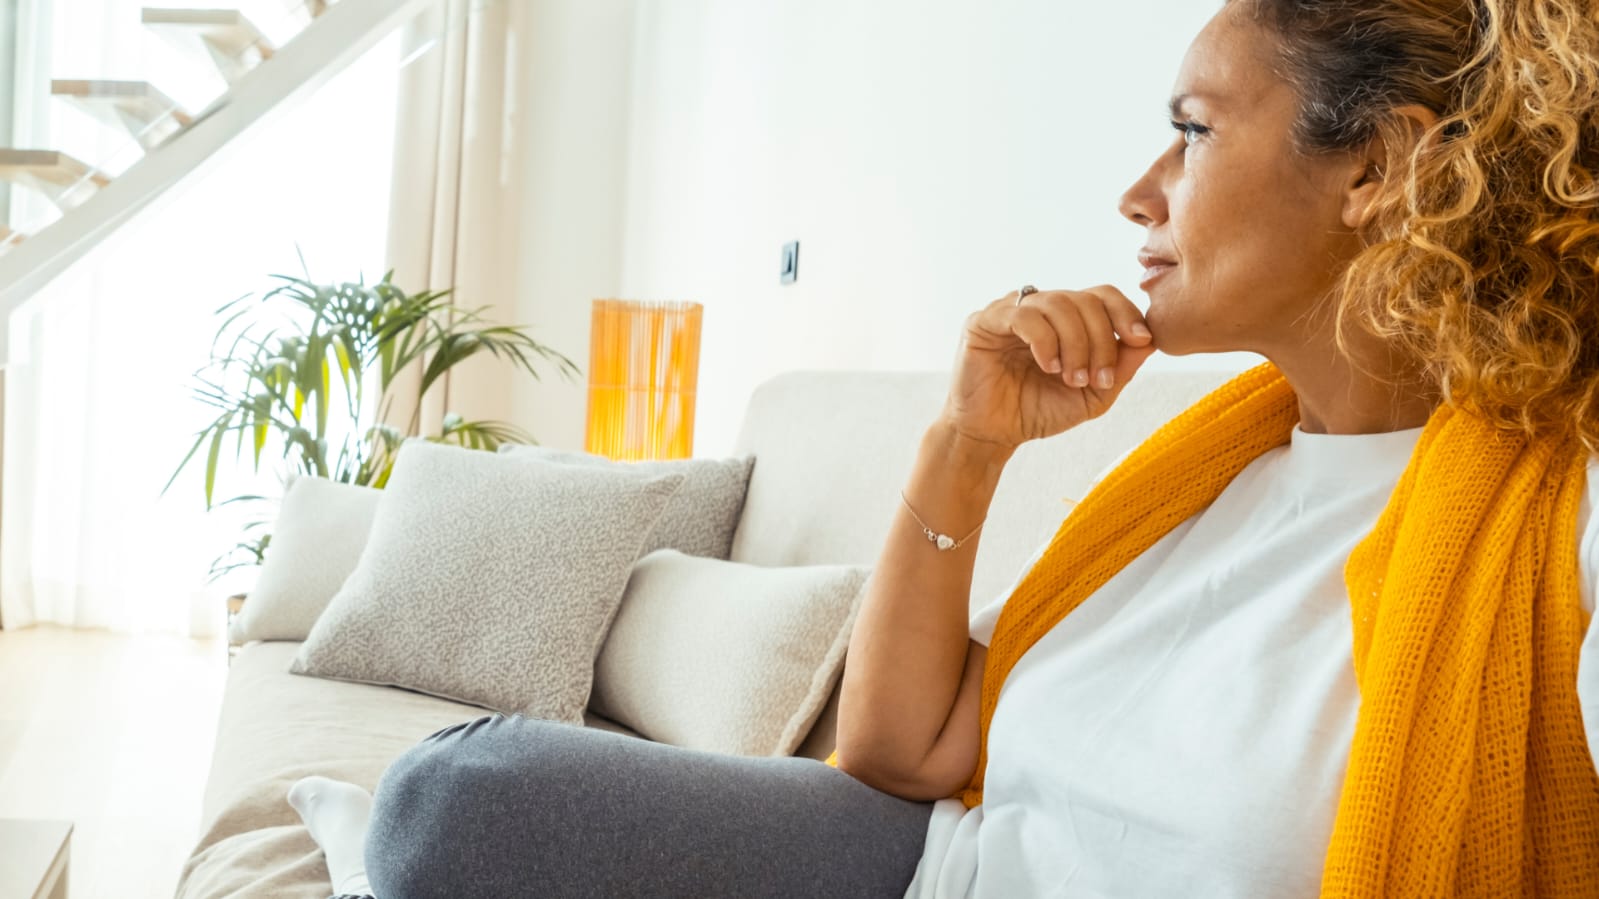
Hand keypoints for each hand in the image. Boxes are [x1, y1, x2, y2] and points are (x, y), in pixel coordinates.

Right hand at [941, 286, 1156, 448]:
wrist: (992, 436)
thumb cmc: (1037, 412)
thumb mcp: (1092, 395)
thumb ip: (1119, 368)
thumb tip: (1151, 340)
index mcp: (1065, 319)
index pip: (1102, 295)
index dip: (1126, 312)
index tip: (1141, 340)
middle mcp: (1039, 307)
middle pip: (1085, 299)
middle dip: (1101, 339)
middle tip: (1097, 378)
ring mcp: (1010, 310)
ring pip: (1058, 303)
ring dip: (1075, 343)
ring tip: (1072, 378)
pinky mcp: (984, 322)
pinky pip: (1024, 316)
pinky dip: (1045, 341)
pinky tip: (1048, 366)